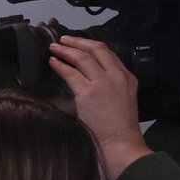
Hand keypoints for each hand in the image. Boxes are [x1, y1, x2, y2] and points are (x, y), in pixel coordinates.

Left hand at [48, 34, 152, 179]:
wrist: (121, 141)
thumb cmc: (119, 125)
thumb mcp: (124, 97)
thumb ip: (112, 83)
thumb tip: (92, 73)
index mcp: (127, 76)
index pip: (108, 53)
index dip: (90, 45)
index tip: (79, 42)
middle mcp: (116, 76)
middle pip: (96, 49)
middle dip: (78, 41)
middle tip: (63, 39)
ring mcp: (102, 83)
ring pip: (82, 58)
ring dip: (65, 50)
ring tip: (54, 48)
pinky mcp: (88, 93)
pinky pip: (71, 73)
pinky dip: (60, 65)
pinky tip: (53, 62)